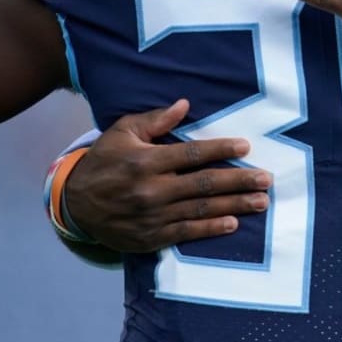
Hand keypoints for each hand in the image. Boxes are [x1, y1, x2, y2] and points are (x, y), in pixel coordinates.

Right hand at [65, 99, 271, 251]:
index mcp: (146, 161)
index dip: (221, 149)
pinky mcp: (150, 237)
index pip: (192, 154)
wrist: (74, 205)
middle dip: (239, 181)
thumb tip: (185, 104)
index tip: (246, 146)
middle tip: (266, 179)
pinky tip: (232, 223)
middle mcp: (151, 189)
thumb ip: (155, 120)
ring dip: (234, 205)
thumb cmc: (104, 161)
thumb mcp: (122, 133)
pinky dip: (211, 229)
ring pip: (201, 210)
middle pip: (204, 184)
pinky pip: (186, 233)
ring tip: (261, 201)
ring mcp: (152, 216)